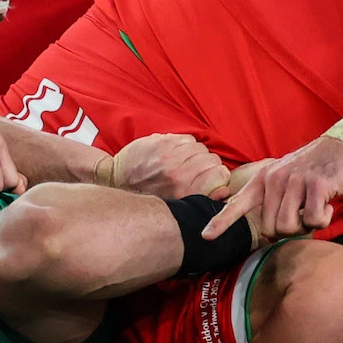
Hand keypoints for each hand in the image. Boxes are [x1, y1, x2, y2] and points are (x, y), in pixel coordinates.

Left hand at [97, 132, 230, 198]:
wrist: (117, 180)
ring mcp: (168, 155)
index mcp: (183, 190)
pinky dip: (184, 144)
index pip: (220, 173)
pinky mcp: (160, 142)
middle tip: (196, 169)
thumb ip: (202, 197)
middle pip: (211, 159)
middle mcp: (177, 172)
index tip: (212, 177)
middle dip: (207, 163)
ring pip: (200, 147)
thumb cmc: (148, 194)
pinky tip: (175, 152)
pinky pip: (187, 138)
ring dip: (195, 153)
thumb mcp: (176, 204)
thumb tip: (225, 191)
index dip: (219, 174)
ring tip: (184, 161)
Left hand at [203, 135, 342, 241]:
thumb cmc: (318, 167)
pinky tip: (329, 204)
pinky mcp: (317, 185)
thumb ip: (275, 198)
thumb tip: (270, 232)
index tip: (206, 236)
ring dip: (306, 226)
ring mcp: (295, 181)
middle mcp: (275, 179)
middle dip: (289, 231)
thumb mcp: (288, 177)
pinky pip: (313, 220)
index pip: (237, 203)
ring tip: (316, 209)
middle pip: (271, 229)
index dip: (221, 222)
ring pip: (289, 227)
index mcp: (264, 178)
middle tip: (304, 216)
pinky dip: (323, 220)